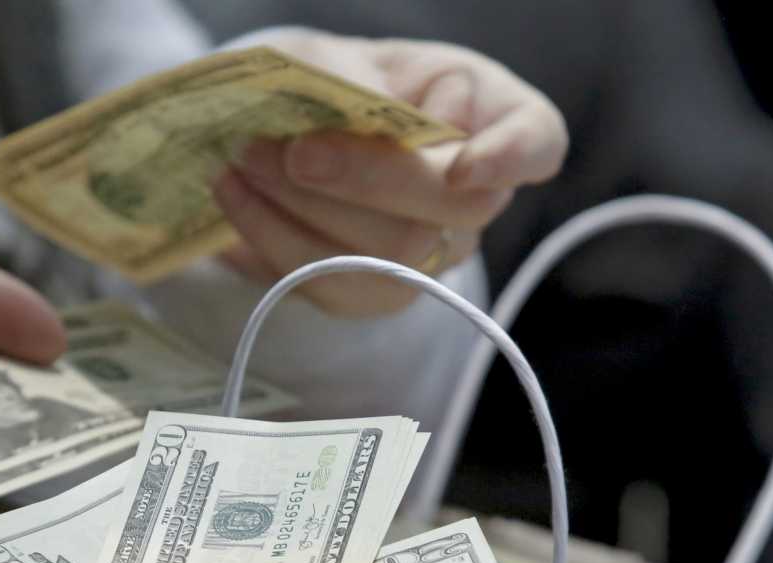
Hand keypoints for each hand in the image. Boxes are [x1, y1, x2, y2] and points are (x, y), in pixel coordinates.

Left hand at [214, 30, 567, 317]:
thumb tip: (357, 120)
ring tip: (238, 166)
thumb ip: (353, 85)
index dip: (511, 158)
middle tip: (283, 151)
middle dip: (362, 180)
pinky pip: (338, 288)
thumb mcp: (342, 59)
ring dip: (303, 213)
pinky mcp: (379, 293)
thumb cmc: (333, 82)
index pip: (538, 142)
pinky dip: (274, 243)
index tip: (462, 165)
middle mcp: (478, 192)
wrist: (288, 129)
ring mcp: (434, 251)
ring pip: (391, 259)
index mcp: (493, 114)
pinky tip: (234, 206)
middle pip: (451, 210)